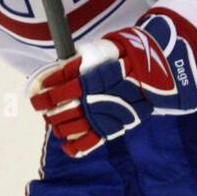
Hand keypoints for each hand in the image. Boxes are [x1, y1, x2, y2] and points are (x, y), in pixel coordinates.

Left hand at [28, 12, 196, 157]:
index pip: (57, 91)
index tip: (37, 94)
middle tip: (44, 107)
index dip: (43, 94)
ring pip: (69, 128)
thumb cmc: (129, 58)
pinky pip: (89, 142)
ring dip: (57, 126)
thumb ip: (82, 60)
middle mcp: (94, 100)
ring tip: (55, 122)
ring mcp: (103, 116)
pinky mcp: (112, 128)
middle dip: (48, 111)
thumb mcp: (106, 49)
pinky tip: (67, 143)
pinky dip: (75, 146)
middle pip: (60, 112)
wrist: (159, 73)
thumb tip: (60, 68)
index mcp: (90, 80)